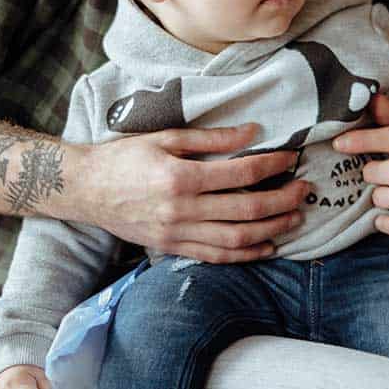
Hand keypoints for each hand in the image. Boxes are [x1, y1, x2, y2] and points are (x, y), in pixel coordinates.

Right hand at [73, 124, 307, 262]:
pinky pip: (216, 257)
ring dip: (272, 230)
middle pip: (246, 209)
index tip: (291, 160)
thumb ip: (212, 138)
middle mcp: (181, 209)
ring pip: (236, 239)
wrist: (84, 188)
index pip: (241, 172)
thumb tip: (253, 131)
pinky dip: (246, 255)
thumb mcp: (166, 137)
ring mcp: (176, 233)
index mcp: (180, 177)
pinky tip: (268, 246)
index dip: (272, 166)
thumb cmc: (124, 157)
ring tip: (295, 218)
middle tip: (304, 191)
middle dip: (282, 200)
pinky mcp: (171, 248)